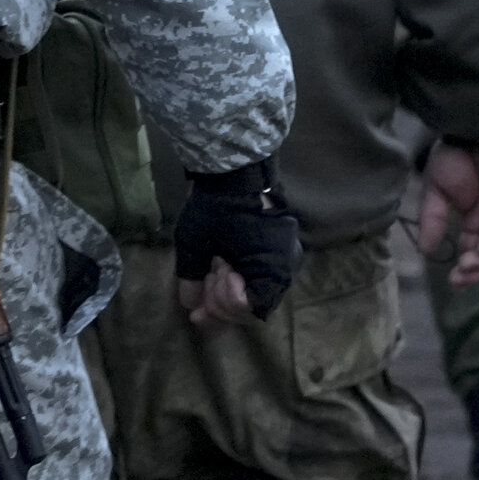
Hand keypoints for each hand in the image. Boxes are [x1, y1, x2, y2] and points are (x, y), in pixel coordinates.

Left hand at [172, 158, 302, 318]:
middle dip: (224, 299)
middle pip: (255, 306)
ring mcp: (286, 260)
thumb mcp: (194, 243)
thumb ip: (192, 278)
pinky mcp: (281, 252)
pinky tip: (223, 266)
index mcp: (272, 266)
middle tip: (209, 274)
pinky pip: (262, 279)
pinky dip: (241, 280)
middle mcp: (286, 268)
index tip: (214, 273)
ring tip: (215, 268)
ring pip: (258, 294)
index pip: (251, 307)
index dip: (225, 303)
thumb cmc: (216, 207)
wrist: (235, 171)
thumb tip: (193, 305)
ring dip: (230, 291)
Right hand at [414, 144, 478, 285]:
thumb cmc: (454, 155)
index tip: (452, 282)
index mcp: (475, 217)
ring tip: (469, 264)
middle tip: (459, 279)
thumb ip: (433, 220)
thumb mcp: (435, 192)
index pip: (473, 249)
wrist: (473, 130)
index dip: (465, 268)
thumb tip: (426, 251)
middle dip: (476, 269)